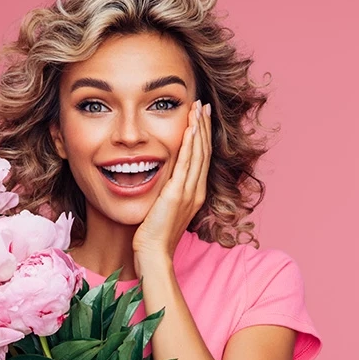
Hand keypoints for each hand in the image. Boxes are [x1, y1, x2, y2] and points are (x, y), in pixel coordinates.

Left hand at [132, 99, 211, 274]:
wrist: (153, 254)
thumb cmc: (154, 236)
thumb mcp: (164, 209)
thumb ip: (167, 193)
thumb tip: (162, 181)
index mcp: (195, 193)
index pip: (202, 158)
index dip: (203, 136)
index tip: (201, 118)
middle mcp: (196, 190)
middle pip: (204, 151)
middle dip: (204, 126)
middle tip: (204, 105)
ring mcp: (189, 192)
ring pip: (198, 153)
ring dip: (199, 128)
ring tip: (199, 108)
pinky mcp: (177, 193)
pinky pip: (186, 163)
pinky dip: (190, 143)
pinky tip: (191, 127)